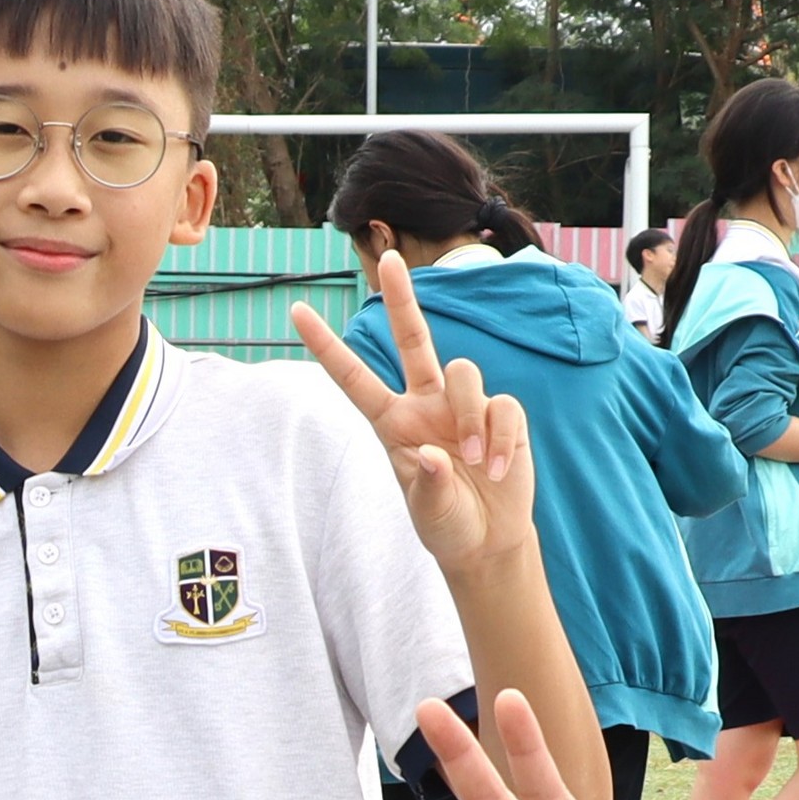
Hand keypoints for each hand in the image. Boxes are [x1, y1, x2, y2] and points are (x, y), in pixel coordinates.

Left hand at [292, 253, 536, 572]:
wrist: (489, 540)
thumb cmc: (447, 523)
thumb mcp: (429, 512)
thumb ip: (429, 486)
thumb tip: (436, 455)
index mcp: (393, 423)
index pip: (355, 379)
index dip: (327, 347)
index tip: (296, 310)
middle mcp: (426, 404)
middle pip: (414, 339)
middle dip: (402, 299)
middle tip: (392, 259)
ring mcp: (464, 406)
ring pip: (466, 372)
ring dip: (470, 417)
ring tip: (477, 464)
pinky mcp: (502, 414)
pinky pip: (503, 407)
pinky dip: (502, 440)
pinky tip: (498, 471)